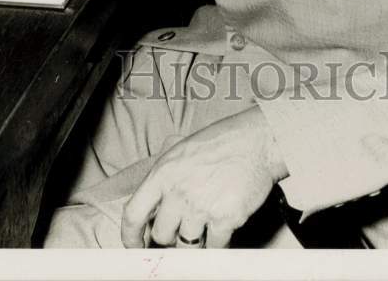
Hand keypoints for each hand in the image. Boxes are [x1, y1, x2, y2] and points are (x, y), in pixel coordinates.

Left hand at [121, 106, 286, 248]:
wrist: (257, 142)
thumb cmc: (222, 143)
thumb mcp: (182, 150)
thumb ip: (165, 179)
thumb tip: (154, 208)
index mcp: (163, 172)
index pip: (133, 213)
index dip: (130, 236)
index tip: (135, 245)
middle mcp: (178, 191)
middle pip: (161, 235)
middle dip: (170, 238)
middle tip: (181, 232)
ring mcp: (200, 206)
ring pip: (186, 246)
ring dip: (194, 242)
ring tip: (204, 227)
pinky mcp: (224, 218)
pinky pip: (213, 247)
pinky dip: (217, 244)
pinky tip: (221, 229)